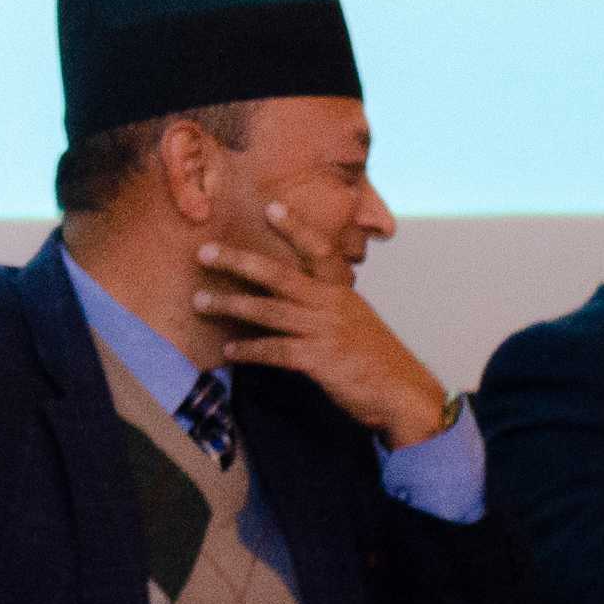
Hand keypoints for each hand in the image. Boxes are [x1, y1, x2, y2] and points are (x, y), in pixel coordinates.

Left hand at [197, 200, 451, 450]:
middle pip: (277, 275)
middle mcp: (331, 304)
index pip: (320, 250)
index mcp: (343, 292)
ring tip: (200, 302)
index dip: (296, 228)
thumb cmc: (378, 360)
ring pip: (267, 310)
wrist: (404, 396)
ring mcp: (324, 330)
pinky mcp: (318, 359)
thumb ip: (329, 305)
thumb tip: (295, 297)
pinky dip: (249, 350)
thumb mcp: (358, 320)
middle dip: (237, 261)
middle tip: (204, 252)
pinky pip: (274, 350)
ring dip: (228, 305)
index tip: (271, 207)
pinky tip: (230, 350)